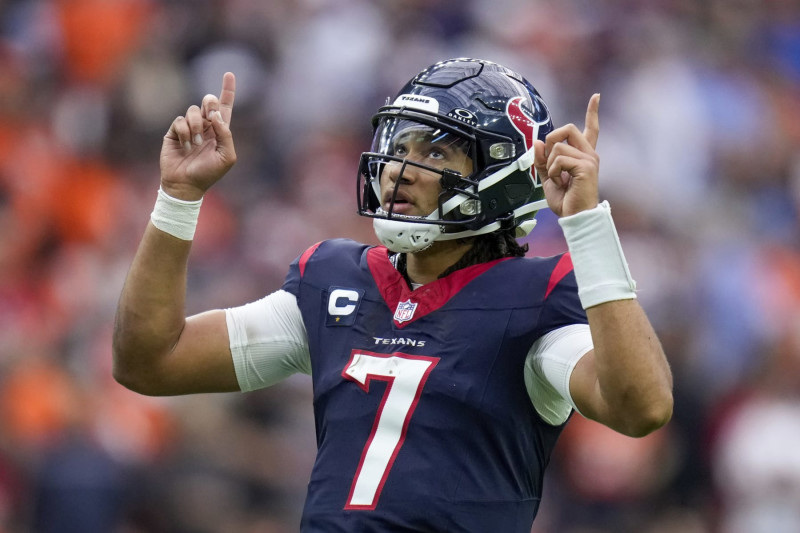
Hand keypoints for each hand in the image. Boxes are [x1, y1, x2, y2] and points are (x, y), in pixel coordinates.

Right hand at [159, 72, 236, 200]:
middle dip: (211, 104)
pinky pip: (180, 120)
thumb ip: (226, 134)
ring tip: (195, 145)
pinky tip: (185, 147)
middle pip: (209, 102)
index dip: (227, 90)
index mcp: (220, 131)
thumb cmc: (209, 173)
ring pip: (194, 110)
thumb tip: (216, 115)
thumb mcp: (227, 156)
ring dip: (196, 127)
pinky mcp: (174, 131)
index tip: (229, 73)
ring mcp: (189, 128)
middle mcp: (205, 127)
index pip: (225, 107)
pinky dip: (184, 133)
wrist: (186, 184)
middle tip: (211, 117)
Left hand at [534, 93, 599, 216]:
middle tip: (549, 159)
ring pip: (558, 146)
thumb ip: (542, 160)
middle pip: (568, 128)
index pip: (591, 129)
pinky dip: (552, 171)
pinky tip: (560, 182)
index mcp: (583, 155)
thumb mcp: (548, 178)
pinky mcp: (586, 166)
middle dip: (552, 139)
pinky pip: (559, 159)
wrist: (574, 217)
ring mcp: (589, 159)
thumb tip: (538, 142)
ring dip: (549, 164)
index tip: (596, 96)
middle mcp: (589, 154)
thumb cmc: (566, 200)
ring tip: (557, 179)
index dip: (593, 112)